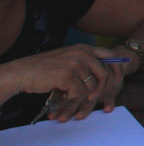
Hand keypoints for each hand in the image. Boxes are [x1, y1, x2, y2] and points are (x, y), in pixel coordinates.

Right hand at [4, 44, 125, 121]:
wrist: (23, 72)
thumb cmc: (44, 68)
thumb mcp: (67, 58)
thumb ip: (83, 61)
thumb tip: (103, 71)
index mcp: (83, 48)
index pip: (110, 55)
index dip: (117, 68)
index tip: (118, 79)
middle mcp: (82, 53)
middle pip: (103, 73)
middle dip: (101, 88)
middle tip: (93, 97)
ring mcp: (75, 64)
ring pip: (91, 85)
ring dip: (81, 93)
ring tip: (68, 92)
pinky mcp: (68, 76)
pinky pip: (79, 92)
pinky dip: (71, 96)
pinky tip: (62, 93)